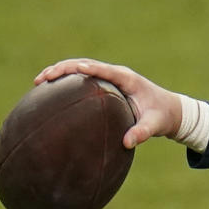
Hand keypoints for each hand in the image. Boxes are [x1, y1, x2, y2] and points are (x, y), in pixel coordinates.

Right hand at [34, 58, 181, 148]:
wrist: (170, 110)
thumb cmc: (162, 116)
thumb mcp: (155, 125)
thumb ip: (143, 132)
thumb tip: (127, 143)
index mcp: (127, 79)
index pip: (104, 70)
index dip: (87, 68)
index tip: (71, 71)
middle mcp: (116, 75)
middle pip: (85, 64)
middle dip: (63, 68)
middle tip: (43, 78)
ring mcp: (110, 78)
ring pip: (81, 69)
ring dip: (60, 72)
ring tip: (38, 81)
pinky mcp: (105, 85)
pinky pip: (83, 80)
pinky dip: (66, 82)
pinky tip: (49, 93)